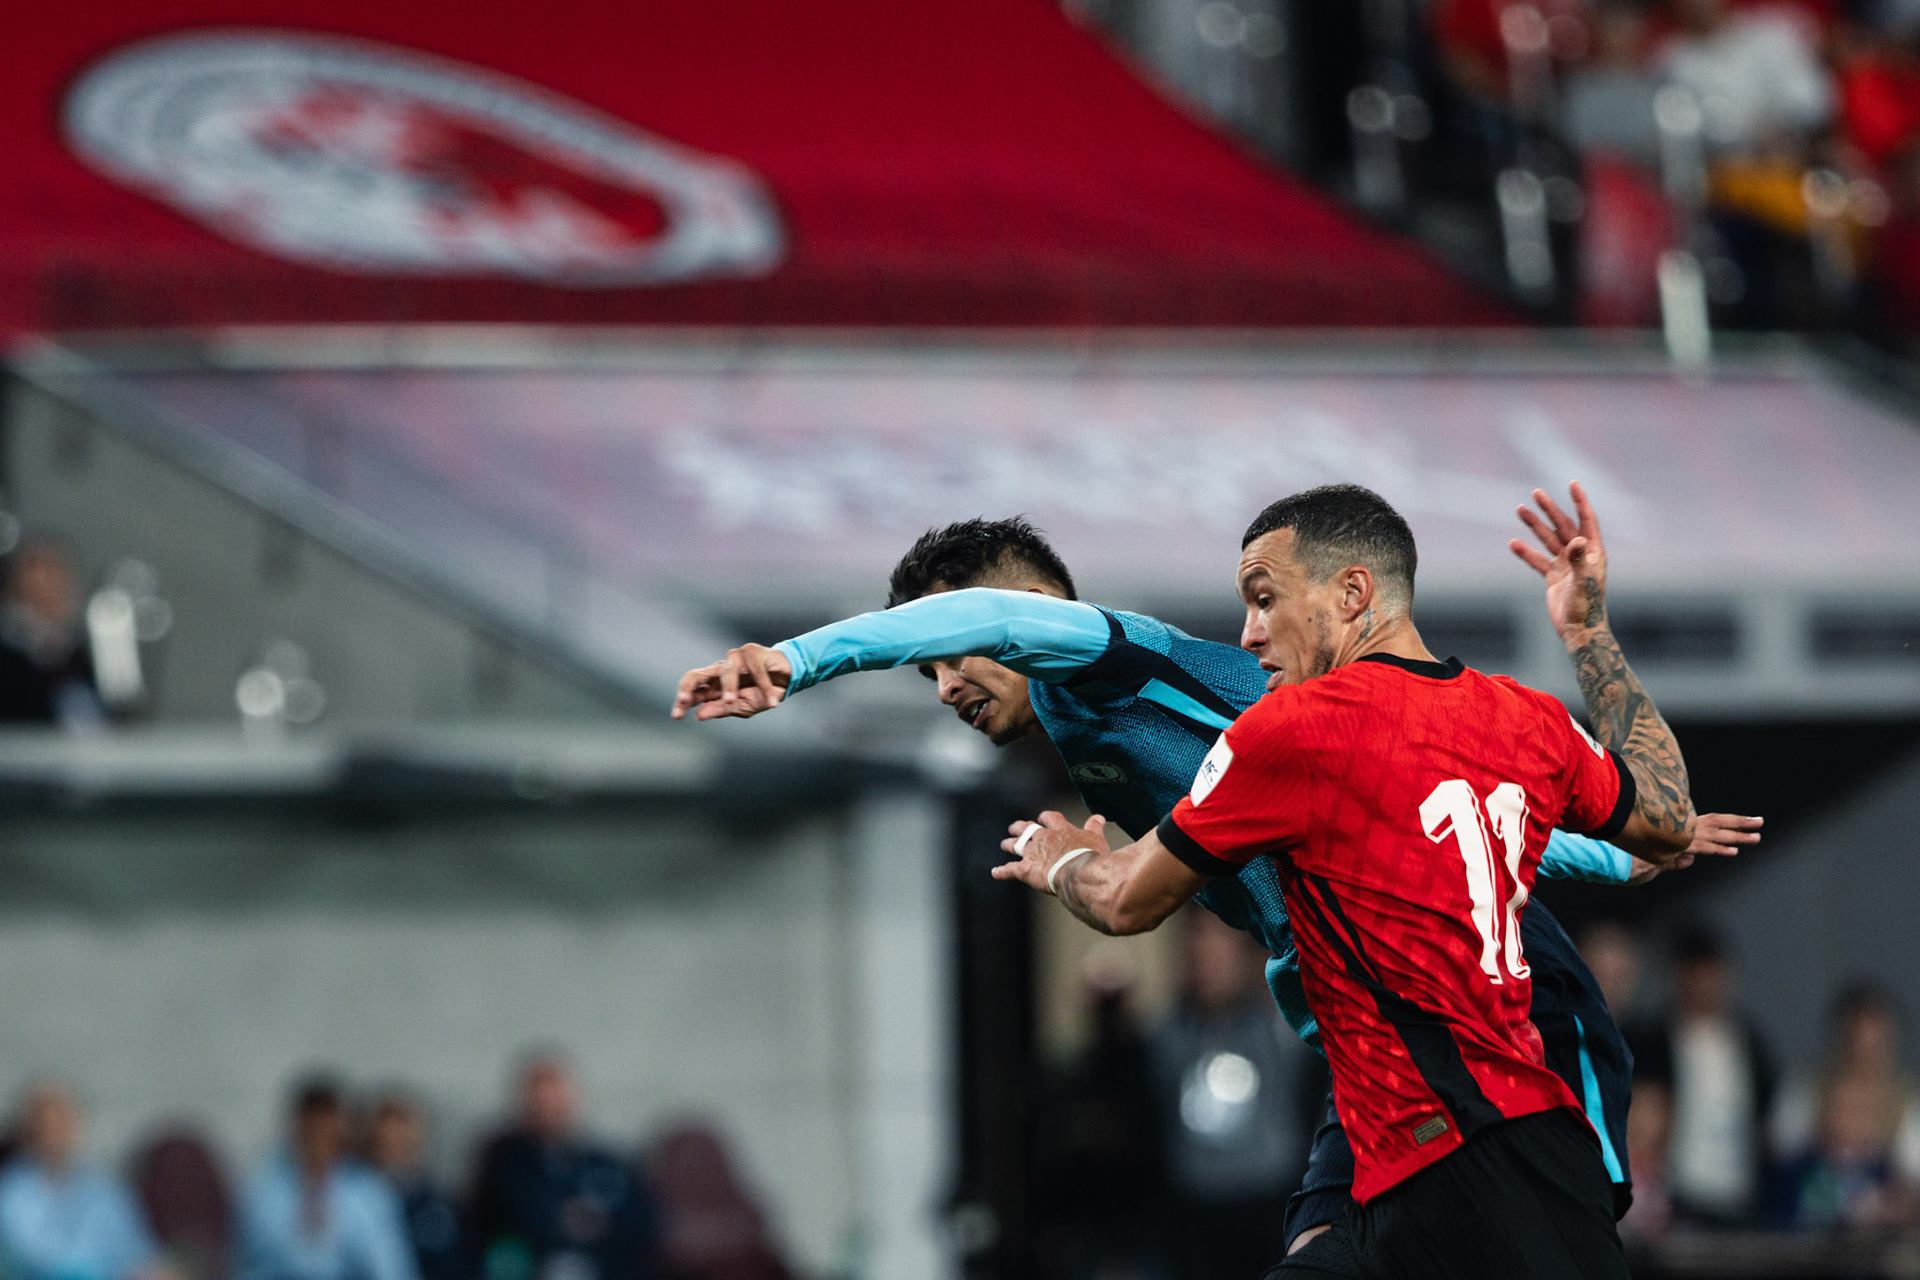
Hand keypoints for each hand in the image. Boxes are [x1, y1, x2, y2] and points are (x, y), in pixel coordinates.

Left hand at [671, 644, 792, 719]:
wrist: (788, 679)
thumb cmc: (762, 694)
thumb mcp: (743, 707)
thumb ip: (722, 709)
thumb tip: (698, 715)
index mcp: (714, 685)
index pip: (693, 691)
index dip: (683, 701)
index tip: (676, 716)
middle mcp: (720, 670)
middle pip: (696, 675)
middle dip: (687, 687)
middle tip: (685, 701)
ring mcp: (736, 658)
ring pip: (725, 671)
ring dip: (728, 687)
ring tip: (731, 700)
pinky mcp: (754, 651)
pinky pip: (756, 670)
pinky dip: (764, 687)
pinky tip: (772, 702)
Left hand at [994, 812, 1108, 893]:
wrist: (1079, 873)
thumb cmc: (1091, 857)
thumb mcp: (1096, 839)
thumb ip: (1094, 828)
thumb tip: (1099, 817)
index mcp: (1061, 830)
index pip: (1050, 818)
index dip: (1045, 818)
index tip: (1042, 818)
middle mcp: (1043, 838)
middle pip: (1027, 828)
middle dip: (1020, 828)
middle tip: (1014, 827)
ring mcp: (1033, 853)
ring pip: (1016, 845)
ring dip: (1009, 844)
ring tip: (1004, 844)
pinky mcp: (1026, 870)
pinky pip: (1010, 870)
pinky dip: (1001, 871)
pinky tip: (995, 872)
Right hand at [1510, 482, 1608, 642]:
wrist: (1579, 630)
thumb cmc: (1586, 606)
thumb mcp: (1582, 581)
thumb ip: (1578, 559)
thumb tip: (1575, 540)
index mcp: (1593, 552)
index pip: (1586, 520)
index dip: (1579, 501)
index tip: (1572, 483)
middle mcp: (1580, 555)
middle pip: (1563, 526)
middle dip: (1550, 509)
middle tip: (1536, 493)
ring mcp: (1566, 565)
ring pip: (1548, 540)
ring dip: (1535, 526)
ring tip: (1520, 509)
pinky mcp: (1553, 577)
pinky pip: (1537, 560)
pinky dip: (1526, 552)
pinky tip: (1513, 543)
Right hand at [1626, 813, 1760, 883]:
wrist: (1617, 842)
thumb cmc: (1631, 847)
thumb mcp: (1657, 857)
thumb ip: (1675, 860)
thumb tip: (1690, 861)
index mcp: (1680, 827)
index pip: (1709, 823)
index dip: (1727, 823)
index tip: (1743, 823)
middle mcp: (1684, 828)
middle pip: (1718, 823)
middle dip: (1740, 824)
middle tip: (1760, 822)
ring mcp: (1683, 834)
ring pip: (1715, 834)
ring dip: (1738, 836)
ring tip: (1757, 837)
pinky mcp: (1678, 843)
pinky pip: (1702, 846)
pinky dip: (1719, 848)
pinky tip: (1734, 851)